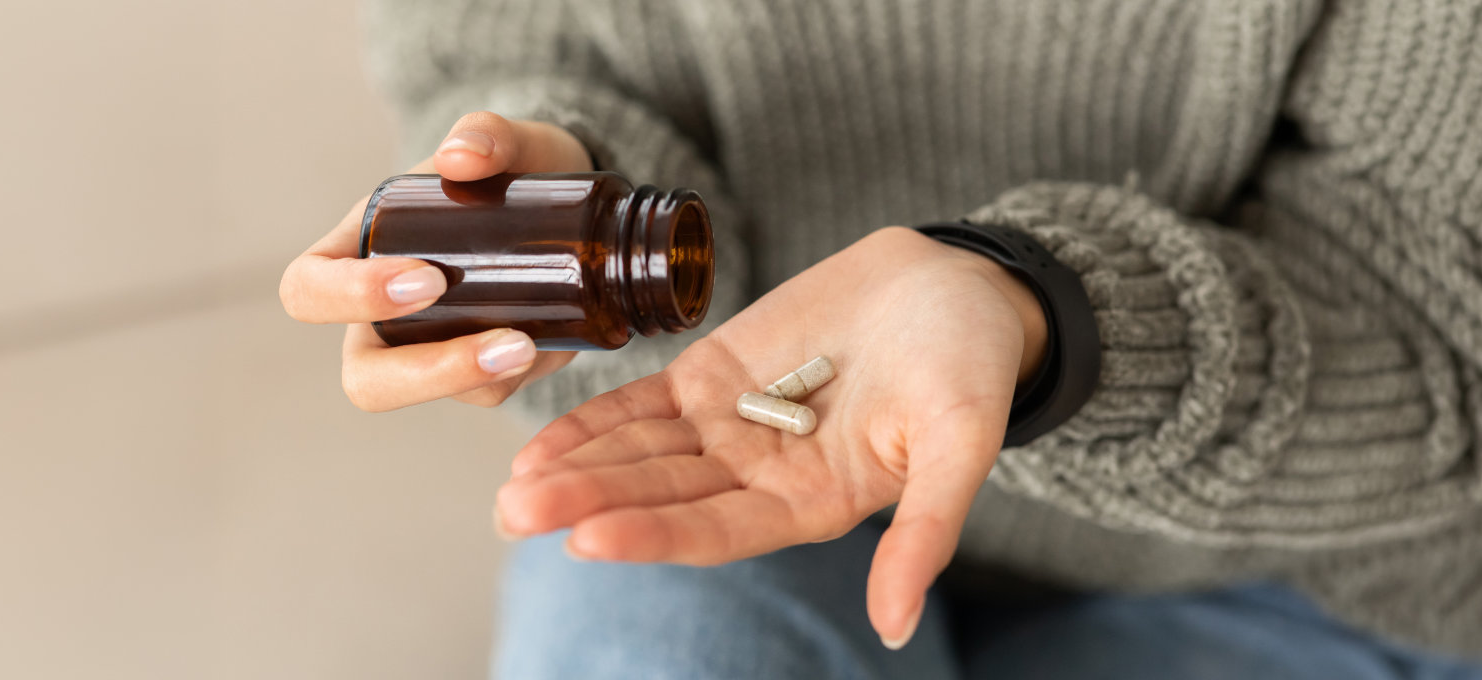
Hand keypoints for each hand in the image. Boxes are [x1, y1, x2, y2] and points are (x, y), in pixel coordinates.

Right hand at [279, 112, 594, 409]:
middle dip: (422, 370)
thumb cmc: (509, 168)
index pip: (308, 290)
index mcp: (357, 251)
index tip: (427, 278)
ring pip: (426, 395)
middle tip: (491, 334)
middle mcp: (381, 314)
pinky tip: (549, 346)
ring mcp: (429, 349)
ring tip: (529, 346)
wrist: (565, 202)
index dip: (350, 296)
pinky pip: (482, 394)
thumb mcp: (505, 142)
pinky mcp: (480, 371)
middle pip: (364, 376)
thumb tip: (462, 155)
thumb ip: (487, 134)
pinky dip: (511, 377)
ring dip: (472, 379)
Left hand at [495, 227, 1049, 647]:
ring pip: (638, 454)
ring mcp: (729, 426)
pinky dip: (591, 420)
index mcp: (812, 506)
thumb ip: (926, 533)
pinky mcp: (712, 374)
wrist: (958, 285)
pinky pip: (640, 405)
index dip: (654, 535)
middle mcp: (759, 478)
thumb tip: (897, 630)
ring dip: (575, 469)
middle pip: (660, 497)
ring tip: (510, 487)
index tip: (589, 537)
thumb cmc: (971, 367)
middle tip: (517, 512)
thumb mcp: (964, 445)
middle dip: (588, 505)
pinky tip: (537, 443)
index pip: (717, 532)